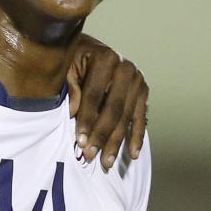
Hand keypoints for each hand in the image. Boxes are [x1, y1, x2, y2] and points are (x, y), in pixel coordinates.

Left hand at [65, 38, 148, 167]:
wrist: (90, 48)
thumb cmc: (73, 60)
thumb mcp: (67, 67)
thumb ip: (70, 87)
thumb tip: (73, 113)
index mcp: (106, 58)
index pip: (95, 95)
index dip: (87, 119)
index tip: (80, 141)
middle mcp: (126, 68)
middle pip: (113, 109)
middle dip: (101, 135)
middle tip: (90, 156)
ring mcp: (138, 80)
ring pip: (126, 117)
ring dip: (116, 142)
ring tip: (106, 162)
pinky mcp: (143, 92)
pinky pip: (140, 118)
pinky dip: (136, 137)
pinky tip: (132, 154)